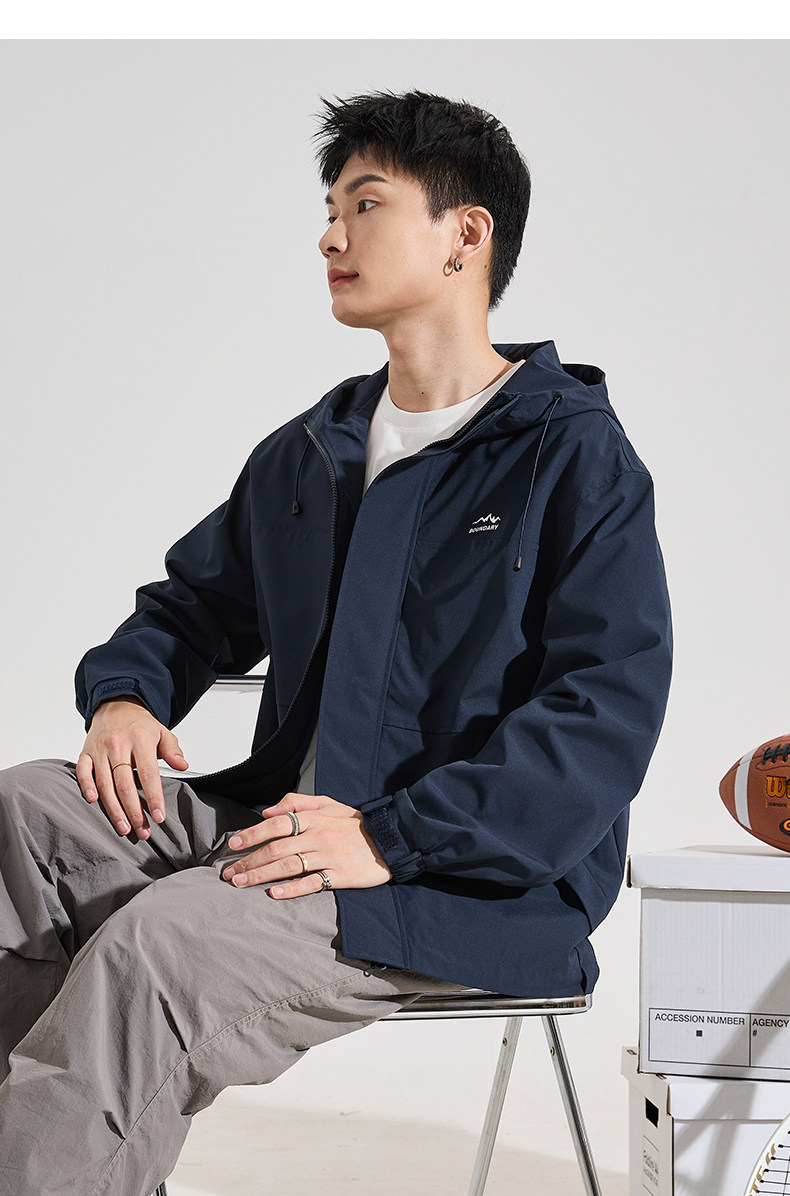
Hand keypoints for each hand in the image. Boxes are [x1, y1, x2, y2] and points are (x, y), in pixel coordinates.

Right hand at [75, 697, 188, 837]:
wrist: (116, 706)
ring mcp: (100, 749)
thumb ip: (173, 750)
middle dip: (134, 811)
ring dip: (114, 809)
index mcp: (140, 740)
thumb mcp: (162, 732)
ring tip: (123, 828)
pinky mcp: (85, 752)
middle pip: (125, 784)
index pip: (149, 774)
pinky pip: (83, 771)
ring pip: (105, 783)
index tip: (158, 817)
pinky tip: (93, 801)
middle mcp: (118, 745)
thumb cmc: (140, 725)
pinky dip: (86, 786)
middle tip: (142, 831)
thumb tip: (183, 766)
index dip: (153, 798)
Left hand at [221, 791, 391, 897]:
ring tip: (240, 883)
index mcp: (314, 818)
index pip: (276, 824)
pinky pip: (312, 883)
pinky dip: (292, 889)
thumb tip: (268, 811)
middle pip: (276, 849)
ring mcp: (329, 857)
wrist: (392, 838)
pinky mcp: (340, 876)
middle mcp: (318, 836)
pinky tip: (274, 893)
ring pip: (288, 866)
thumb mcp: (328, 803)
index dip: (252, 834)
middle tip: (228, 872)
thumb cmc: (356, 823)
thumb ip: (297, 803)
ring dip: (260, 875)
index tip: (233, 844)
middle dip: (248, 861)